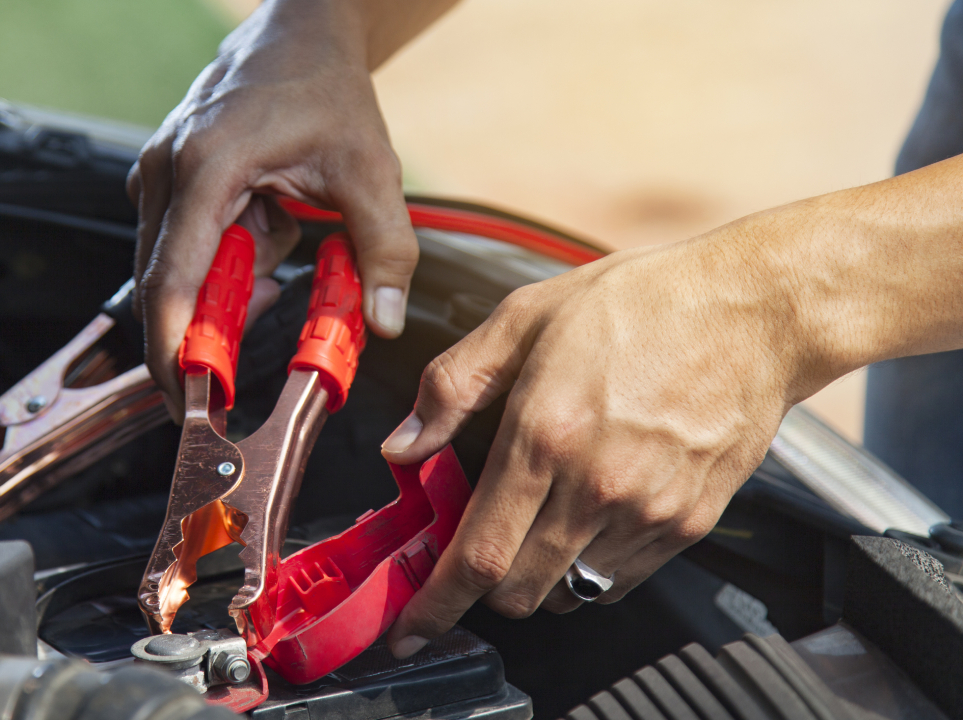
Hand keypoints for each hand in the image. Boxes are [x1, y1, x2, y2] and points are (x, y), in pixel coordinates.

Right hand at [129, 0, 419, 420]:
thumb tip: (384, 321)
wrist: (301, 35)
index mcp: (206, 169)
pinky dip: (228, 258)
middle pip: (165, 288)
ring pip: (177, 270)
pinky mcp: (165, 184)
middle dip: (208, 330)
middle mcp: (166, 173)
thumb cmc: (326, 90)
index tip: (189, 401)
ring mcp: (158, 175)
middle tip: (255, 351)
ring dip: (230, 282)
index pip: (171, 283)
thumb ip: (385, 250)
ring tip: (284, 238)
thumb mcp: (370, 171)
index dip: (173, 353)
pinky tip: (270, 225)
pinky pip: (186, 248)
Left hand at [380, 224, 821, 657]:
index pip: (478, 556)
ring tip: (539, 519)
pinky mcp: (688, 524)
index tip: (410, 630)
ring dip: (537, 575)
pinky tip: (587, 515)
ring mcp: (648, 512)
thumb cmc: (640, 305)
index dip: (436, 605)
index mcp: (545, 435)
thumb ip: (452, 386)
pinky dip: (588, 568)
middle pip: (518, 591)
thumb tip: (403, 446)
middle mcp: (596, 486)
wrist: (754, 311)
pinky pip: (618, 581)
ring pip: (568, 593)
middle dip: (481, 587)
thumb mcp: (523, 318)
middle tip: (475, 546)